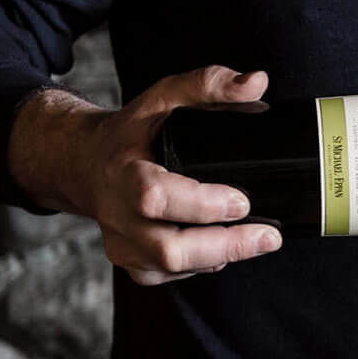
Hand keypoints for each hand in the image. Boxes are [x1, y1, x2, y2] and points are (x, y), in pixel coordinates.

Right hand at [10, 65, 285, 285]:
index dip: (200, 205)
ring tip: (260, 239)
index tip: (242, 200)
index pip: (155, 198)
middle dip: (224, 245)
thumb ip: (210, 84)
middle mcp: (116, 214)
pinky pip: (168, 275)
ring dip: (220, 257)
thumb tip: (257, 83)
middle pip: (167, 249)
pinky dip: (201, 265)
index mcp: (123, 171)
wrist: (88, 163)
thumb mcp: (165, 97)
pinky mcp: (130, 263)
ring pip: (170, 268)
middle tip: (269, 235)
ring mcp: (121, 243)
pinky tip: (225, 247)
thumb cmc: (134, 131)